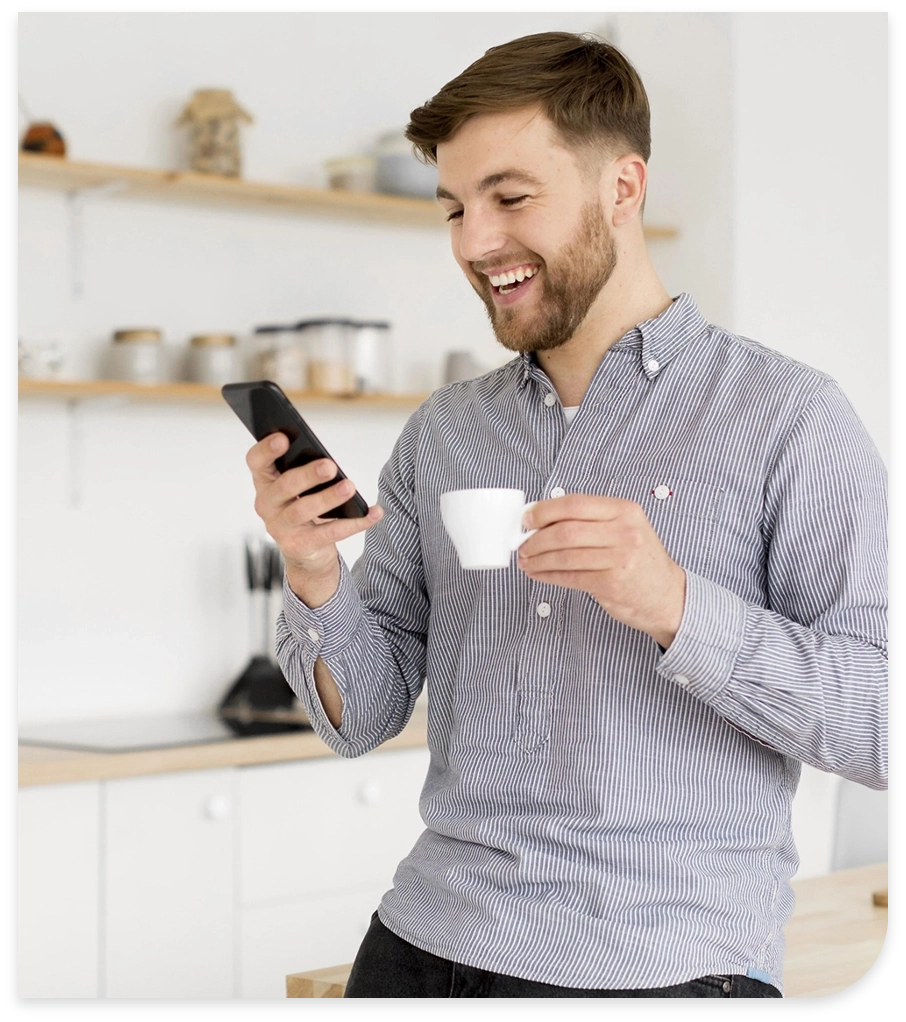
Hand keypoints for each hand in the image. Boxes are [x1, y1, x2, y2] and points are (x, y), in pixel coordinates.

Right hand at [246, 433, 382, 606]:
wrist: (306, 551)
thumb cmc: (304, 505)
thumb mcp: (299, 486)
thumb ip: (304, 469)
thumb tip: (328, 460)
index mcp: (265, 481)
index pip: (256, 461)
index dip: (266, 449)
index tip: (284, 437)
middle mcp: (266, 504)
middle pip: (284, 486)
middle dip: (307, 475)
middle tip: (330, 466)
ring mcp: (279, 527)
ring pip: (303, 510)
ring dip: (328, 498)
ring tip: (350, 487)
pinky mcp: (298, 546)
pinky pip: (329, 533)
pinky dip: (355, 523)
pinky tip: (374, 512)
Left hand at [518, 494, 685, 647]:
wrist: (667, 595)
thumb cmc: (639, 561)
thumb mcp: (623, 529)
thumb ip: (589, 521)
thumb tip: (542, 520)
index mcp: (625, 510)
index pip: (575, 503)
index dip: (544, 511)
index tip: (527, 519)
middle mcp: (625, 531)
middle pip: (566, 530)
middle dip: (536, 538)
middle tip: (522, 544)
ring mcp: (620, 558)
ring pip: (565, 555)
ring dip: (538, 559)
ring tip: (526, 561)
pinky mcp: (613, 583)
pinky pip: (570, 577)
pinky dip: (548, 575)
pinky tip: (539, 573)